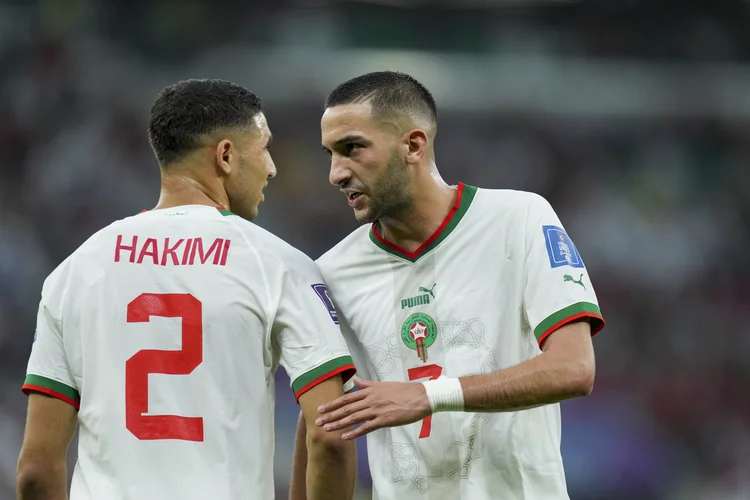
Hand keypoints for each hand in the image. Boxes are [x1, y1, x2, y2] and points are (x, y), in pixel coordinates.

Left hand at [315, 376, 430, 439]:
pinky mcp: (384, 420)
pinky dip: (354, 432)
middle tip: (317, 421)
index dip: (332, 404)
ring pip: (353, 418)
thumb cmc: (403, 391)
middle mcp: (370, 399)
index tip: (321, 408)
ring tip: (326, 429)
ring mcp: (376, 410)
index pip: (347, 398)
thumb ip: (367, 384)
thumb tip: (355, 380)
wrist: (420, 397)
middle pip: (346, 408)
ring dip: (338, 424)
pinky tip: (344, 437)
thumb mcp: (383, 385)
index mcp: (370, 391)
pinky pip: (366, 427)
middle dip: (331, 415)